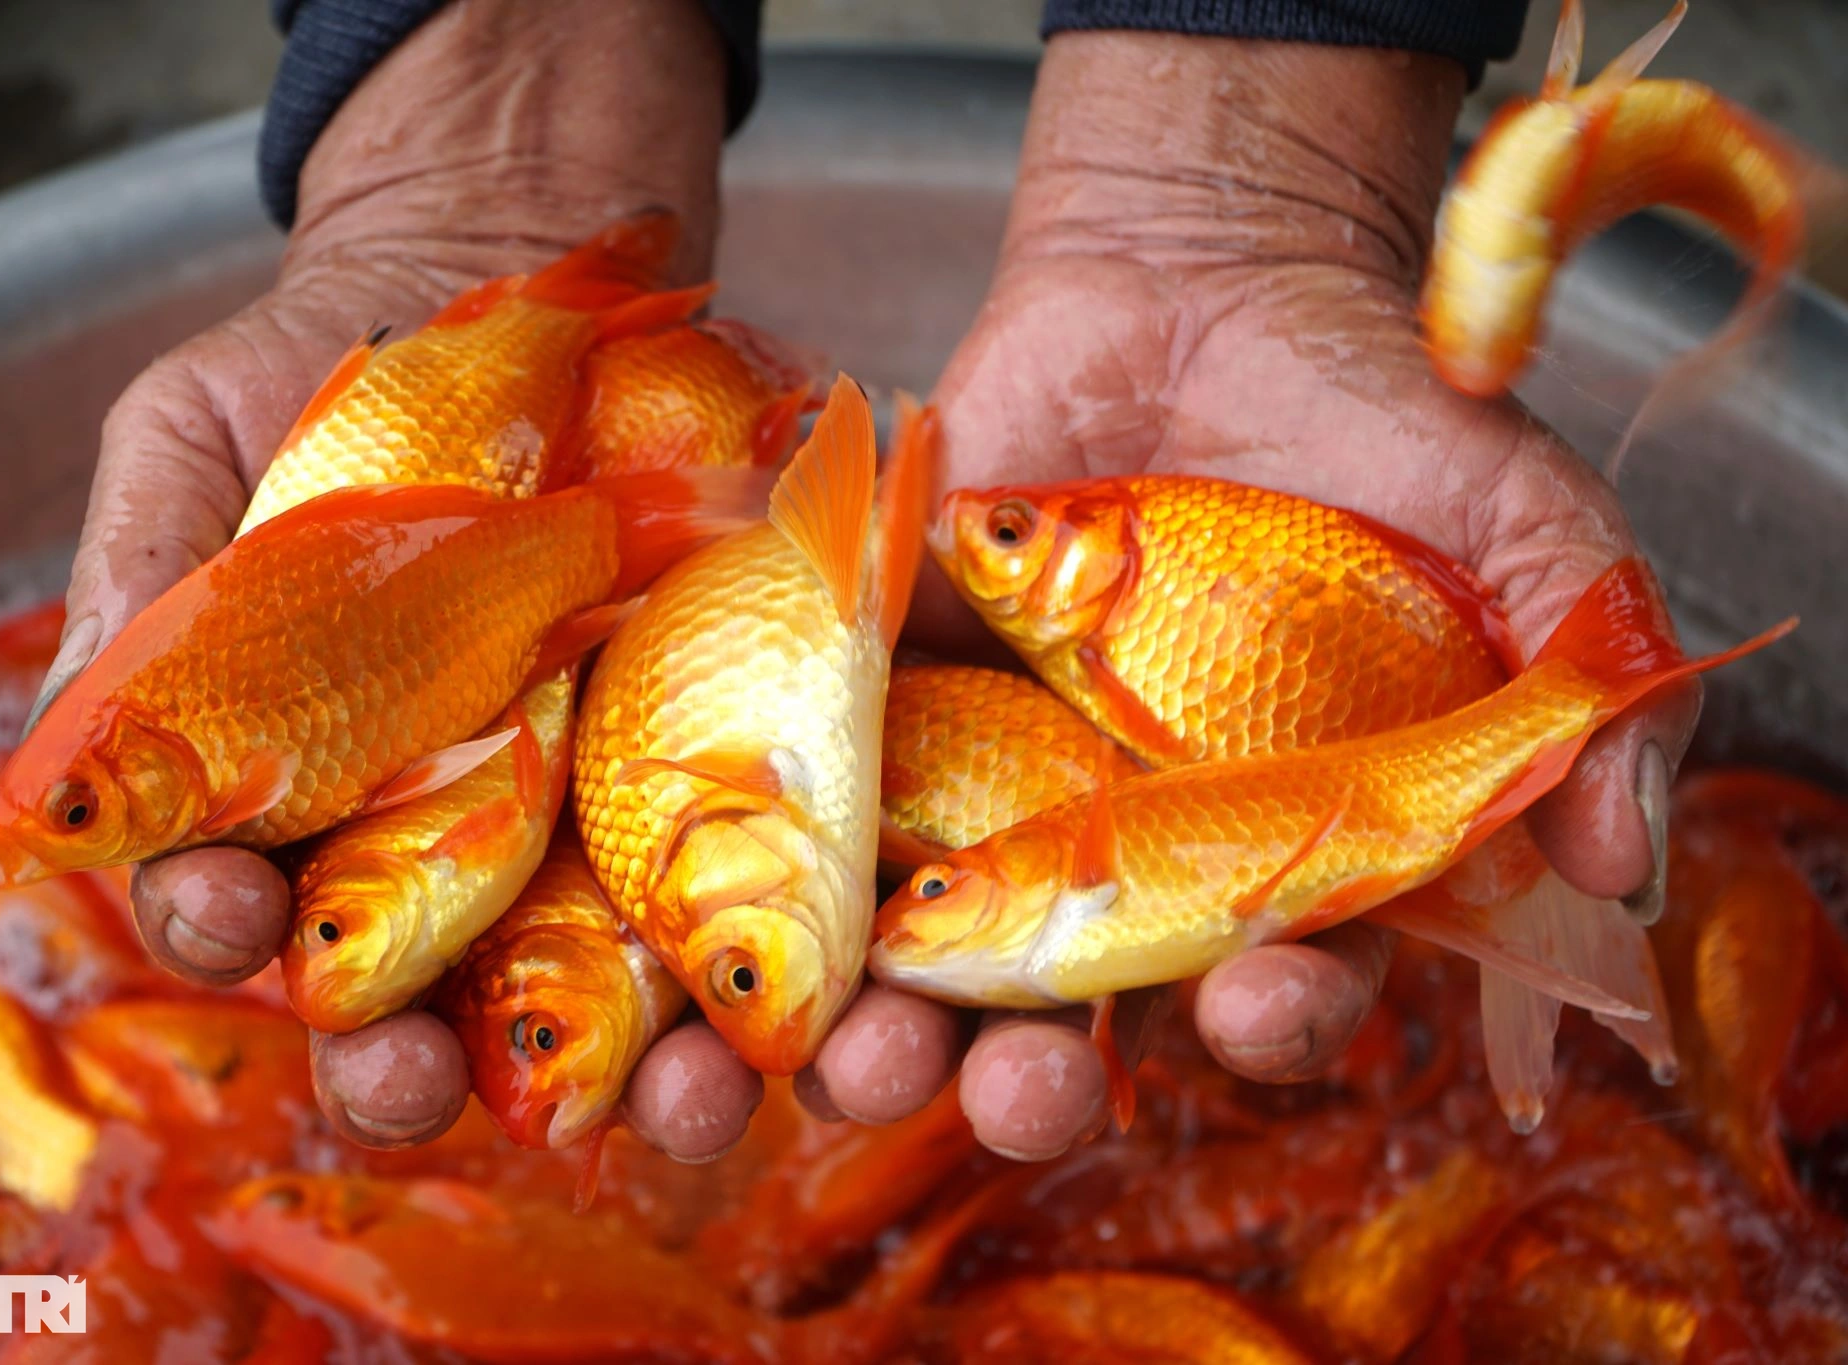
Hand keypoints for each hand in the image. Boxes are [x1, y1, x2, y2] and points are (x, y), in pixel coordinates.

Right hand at [46, 0, 768, 1154]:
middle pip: (421, 998)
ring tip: (659, 1102)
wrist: (525, 293)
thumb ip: (139, 590)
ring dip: (630, 1074)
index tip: (231, 920)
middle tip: (410, 1077)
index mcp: (301, 790)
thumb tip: (57, 773)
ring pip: (608, 989)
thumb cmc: (338, 379)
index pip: (245, 901)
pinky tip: (793, 1002)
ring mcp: (595, 811)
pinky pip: (761, 880)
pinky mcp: (728, 763)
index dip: (225, 928)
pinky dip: (782, 955)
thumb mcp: (197, 444)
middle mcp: (445, 835)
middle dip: (408, 1065)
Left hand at [789, 31, 1689, 1157]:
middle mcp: (1120, 846)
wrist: (1204, 280)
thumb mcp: (1516, 530)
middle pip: (1068, 1014)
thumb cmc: (1371, 414)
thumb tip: (1624, 863)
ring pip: (920, 954)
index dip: (1270, 1019)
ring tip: (853, 1062)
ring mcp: (990, 780)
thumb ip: (1575, 685)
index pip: (1271, 985)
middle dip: (1032, 1080)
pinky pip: (814, 802)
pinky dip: (773, 868)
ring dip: (878, 1035)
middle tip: (1022, 1089)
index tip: (1258, 999)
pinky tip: (733, 924)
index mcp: (1272, 845)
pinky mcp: (882, 698)